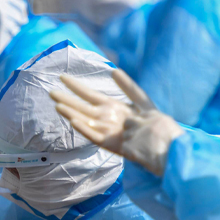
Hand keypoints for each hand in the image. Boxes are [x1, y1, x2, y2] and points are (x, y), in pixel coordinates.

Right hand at [50, 69, 182, 176]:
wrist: (169, 148)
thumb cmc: (160, 127)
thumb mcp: (145, 103)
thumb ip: (130, 88)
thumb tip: (113, 71)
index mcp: (115, 108)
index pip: (91, 95)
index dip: (77, 86)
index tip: (63, 77)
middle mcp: (107, 119)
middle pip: (83, 107)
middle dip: (67, 99)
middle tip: (50, 90)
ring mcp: (108, 132)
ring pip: (85, 120)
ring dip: (71, 112)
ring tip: (56, 104)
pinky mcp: (112, 145)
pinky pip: (94, 136)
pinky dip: (84, 128)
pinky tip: (72, 120)